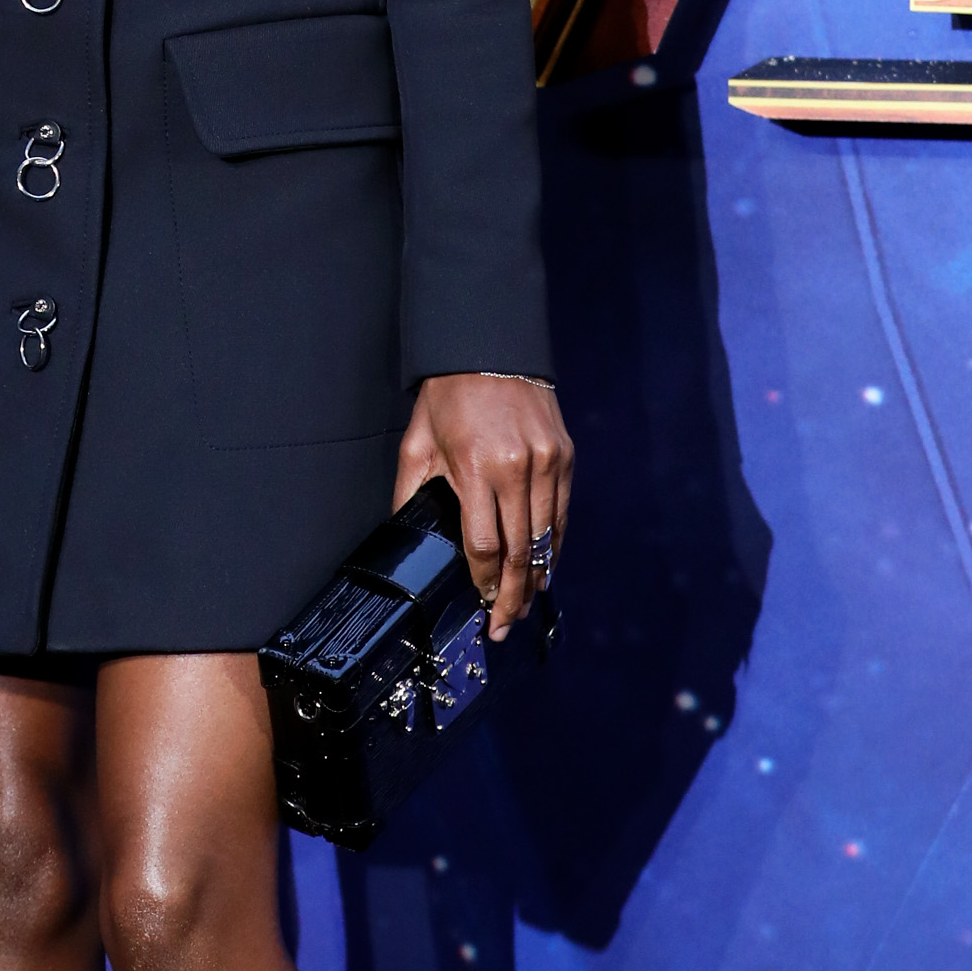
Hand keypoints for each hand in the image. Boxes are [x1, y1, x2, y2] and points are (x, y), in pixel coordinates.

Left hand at [393, 371, 571, 643]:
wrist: (488, 346)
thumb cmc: (447, 396)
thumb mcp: (416, 443)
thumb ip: (411, 493)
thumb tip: (406, 537)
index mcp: (475, 467)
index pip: (483, 544)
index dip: (483, 582)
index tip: (481, 604)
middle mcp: (517, 467)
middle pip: (519, 551)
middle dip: (511, 595)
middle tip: (503, 624)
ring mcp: (548, 461)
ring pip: (546, 537)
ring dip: (537, 577)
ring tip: (525, 604)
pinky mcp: (565, 455)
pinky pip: (562, 513)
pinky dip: (554, 545)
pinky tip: (545, 566)